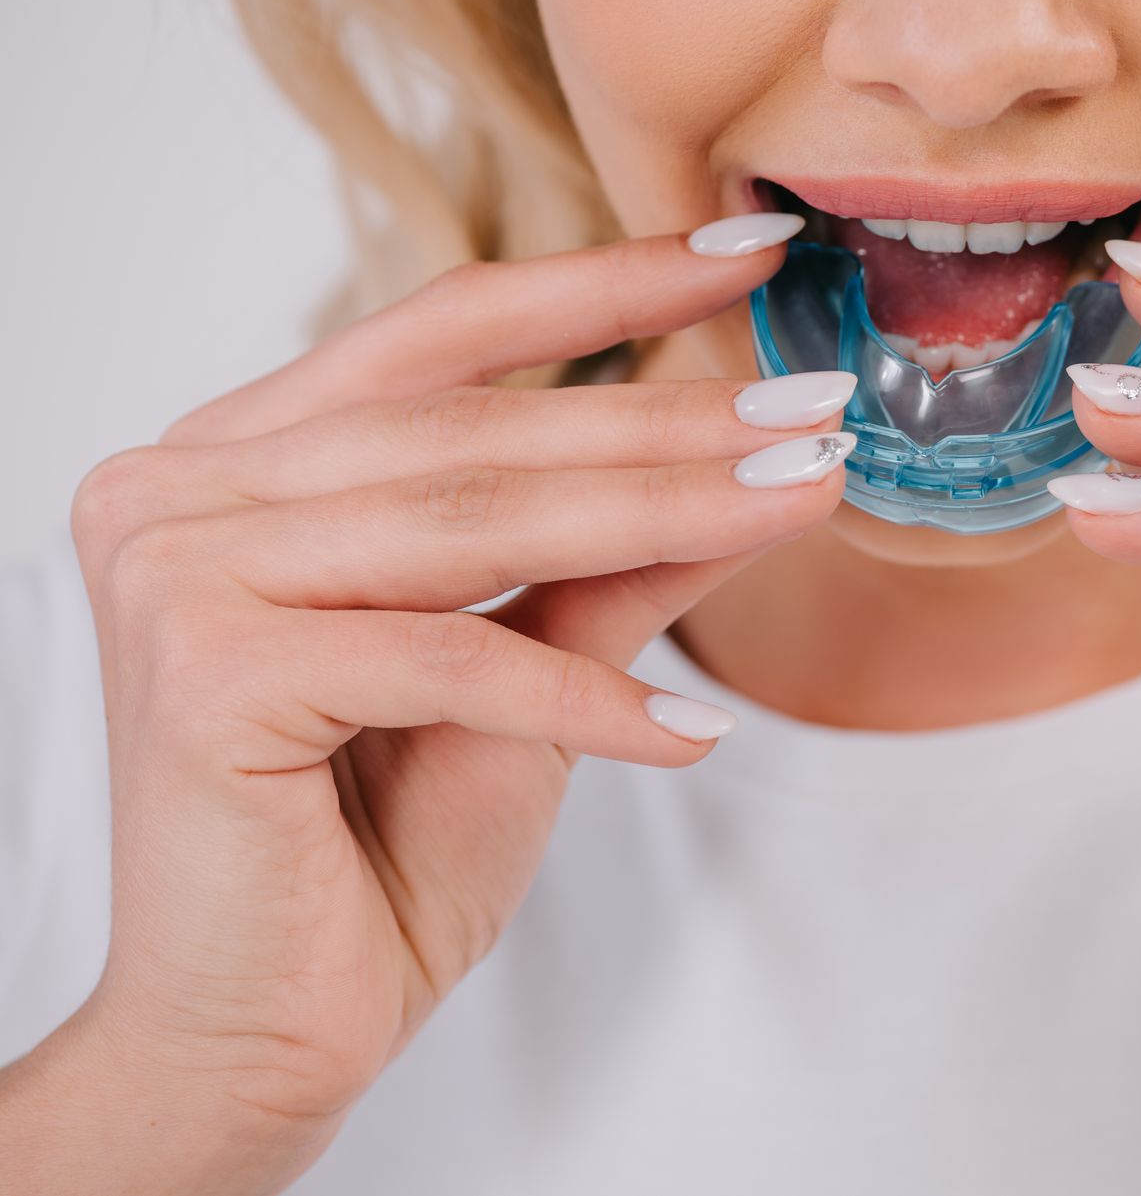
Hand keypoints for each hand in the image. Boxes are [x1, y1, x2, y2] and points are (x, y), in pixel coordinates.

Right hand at [1, 225, 852, 1193]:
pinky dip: (582, 700)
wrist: (264, 1030)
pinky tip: (693, 734)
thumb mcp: (530, 676)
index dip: (602, 288)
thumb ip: (617, 561)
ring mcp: (178, 569)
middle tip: (818, 406)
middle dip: (668, 420)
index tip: (748, 254)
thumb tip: (760, 458)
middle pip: (474, 431)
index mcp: (243, 457)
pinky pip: (450, 657)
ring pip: (473, 523)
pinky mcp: (206, 670)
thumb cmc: (377, 850)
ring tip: (803, 496)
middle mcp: (183, 488)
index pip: (445, 337)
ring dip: (664, 513)